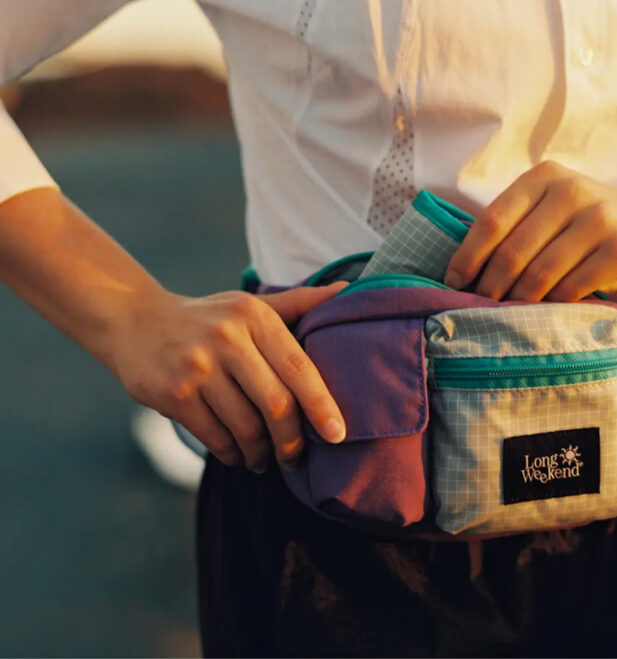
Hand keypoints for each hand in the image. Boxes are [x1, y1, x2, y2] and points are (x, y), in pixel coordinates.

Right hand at [109, 282, 347, 472]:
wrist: (135, 321)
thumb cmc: (210, 318)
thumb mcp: (251, 305)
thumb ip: (299, 302)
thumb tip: (347, 290)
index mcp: (254, 316)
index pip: (299, 366)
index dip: (321, 404)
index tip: (338, 434)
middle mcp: (227, 338)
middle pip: (275, 403)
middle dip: (291, 440)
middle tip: (295, 458)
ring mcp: (197, 367)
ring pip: (245, 426)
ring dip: (260, 452)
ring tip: (264, 459)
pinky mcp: (172, 394)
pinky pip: (214, 437)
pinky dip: (232, 453)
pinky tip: (238, 455)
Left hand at [444, 160, 616, 301]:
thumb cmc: (586, 220)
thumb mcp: (552, 205)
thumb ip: (516, 225)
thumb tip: (465, 270)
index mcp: (543, 177)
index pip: (492, 220)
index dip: (468, 256)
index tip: (452, 282)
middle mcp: (570, 191)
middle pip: (513, 251)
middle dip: (490, 286)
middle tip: (478, 307)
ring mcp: (599, 218)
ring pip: (541, 273)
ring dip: (518, 301)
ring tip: (505, 315)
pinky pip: (572, 288)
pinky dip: (552, 306)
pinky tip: (543, 313)